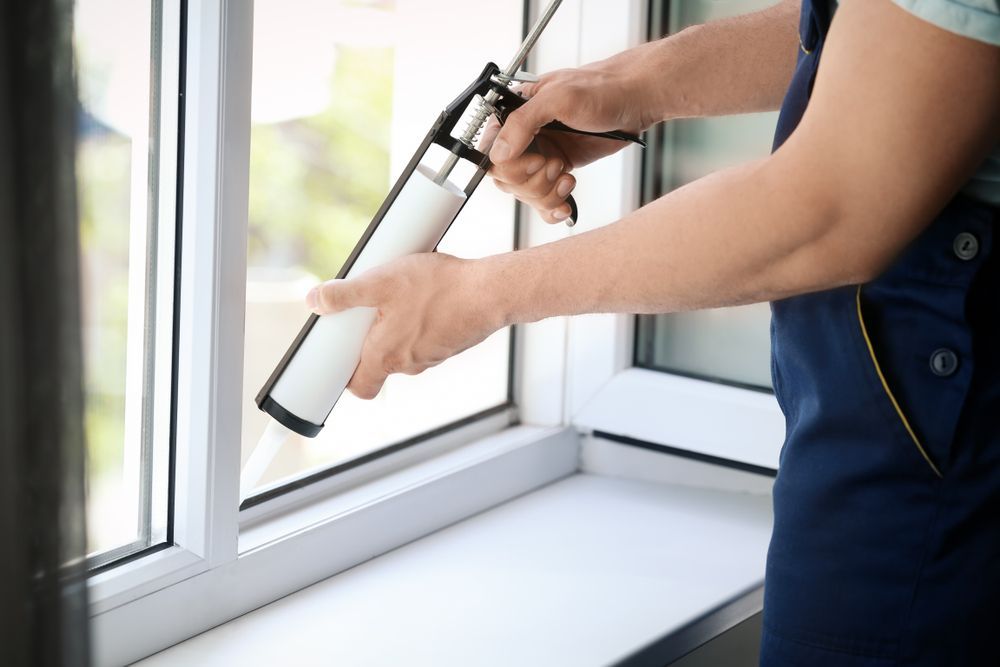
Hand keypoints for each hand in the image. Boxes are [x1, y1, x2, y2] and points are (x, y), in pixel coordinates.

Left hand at [306, 253, 503, 399]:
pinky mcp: (451, 344)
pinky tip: (428, 298)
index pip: (359, 387)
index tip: (340, 361)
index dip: (346, 377)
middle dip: (373, 340)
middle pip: (381, 364)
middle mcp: (409, 364)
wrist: (491, 293)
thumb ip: (345, 294)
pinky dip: (423, 324)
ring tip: (403, 296)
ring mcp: (433, 357)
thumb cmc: (439, 289)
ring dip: (400, 329)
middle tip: (371, 311)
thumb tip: (315, 301)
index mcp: (385, 356)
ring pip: (405, 349)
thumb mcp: (382, 282)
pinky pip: (427, 339)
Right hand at [485, 65, 652, 222]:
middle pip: (507, 179)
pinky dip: (552, 208)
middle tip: (558, 166)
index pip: (490, 152)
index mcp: (513, 114)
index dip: (510, 165)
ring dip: (548, 194)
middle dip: (534, 180)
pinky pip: (543, 201)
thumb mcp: (558, 98)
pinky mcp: (558, 171)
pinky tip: (566, 203)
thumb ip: (523, 122)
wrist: (634, 101)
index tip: (534, 161)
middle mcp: (523, 137)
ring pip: (525, 194)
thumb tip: (497, 152)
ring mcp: (541, 155)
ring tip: (568, 177)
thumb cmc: (600, 89)